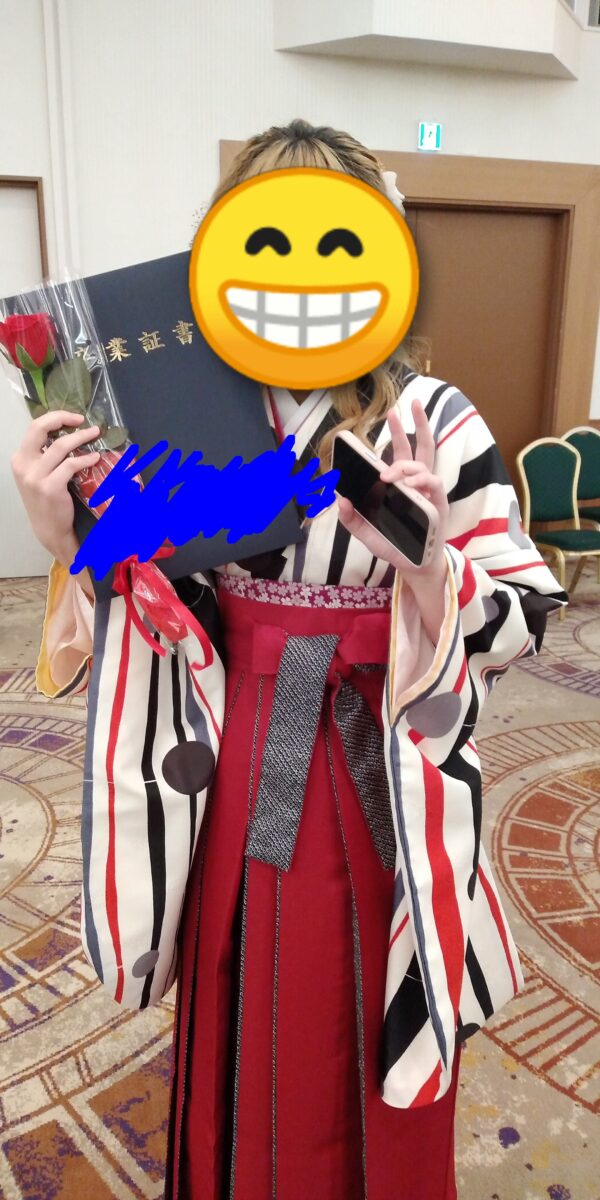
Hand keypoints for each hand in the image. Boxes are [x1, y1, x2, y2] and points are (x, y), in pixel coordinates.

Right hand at [10, 410, 100, 567]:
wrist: (49, 530)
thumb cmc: (47, 501)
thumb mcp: (38, 475)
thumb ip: (45, 456)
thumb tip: (68, 433)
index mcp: (20, 459)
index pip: (34, 428)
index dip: (55, 418)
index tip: (74, 418)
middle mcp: (23, 465)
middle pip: (39, 428)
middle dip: (62, 418)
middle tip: (82, 420)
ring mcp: (35, 476)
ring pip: (60, 446)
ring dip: (81, 437)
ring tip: (95, 434)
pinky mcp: (50, 487)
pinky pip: (71, 465)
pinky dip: (85, 458)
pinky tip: (95, 457)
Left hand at [336, 398, 448, 576]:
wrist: (413, 566)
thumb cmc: (394, 545)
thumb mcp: (366, 533)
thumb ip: (352, 519)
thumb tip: (339, 500)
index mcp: (402, 484)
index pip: (399, 453)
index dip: (396, 433)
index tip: (389, 415)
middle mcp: (417, 482)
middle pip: (419, 446)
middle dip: (417, 423)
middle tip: (410, 403)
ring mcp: (429, 491)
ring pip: (424, 463)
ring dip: (406, 464)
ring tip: (388, 474)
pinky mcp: (438, 503)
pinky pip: (433, 483)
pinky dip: (420, 479)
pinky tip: (408, 483)